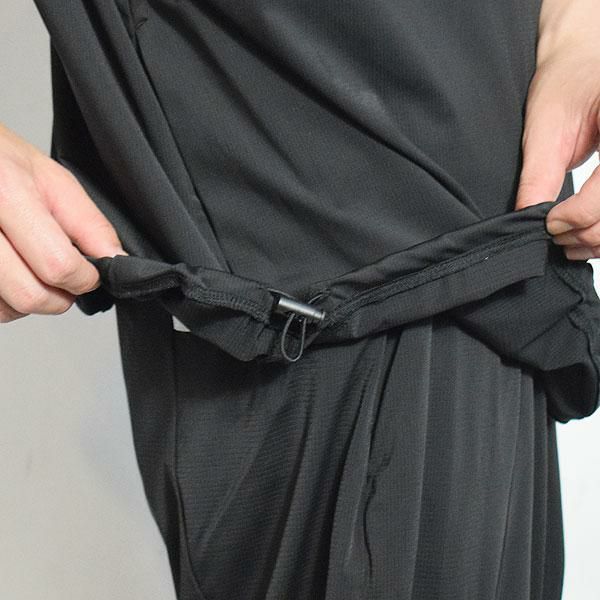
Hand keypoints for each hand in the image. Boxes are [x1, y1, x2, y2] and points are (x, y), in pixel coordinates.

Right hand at [0, 122, 126, 322]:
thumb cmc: (2, 163)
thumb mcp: (53, 180)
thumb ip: (89, 224)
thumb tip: (115, 261)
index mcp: (6, 194)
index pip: (57, 264)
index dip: (84, 278)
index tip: (90, 273)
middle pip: (30, 296)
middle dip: (60, 296)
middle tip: (66, 276)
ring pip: (7, 309)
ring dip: (32, 299)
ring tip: (33, 268)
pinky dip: (7, 301)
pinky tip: (12, 272)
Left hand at [514, 39, 599, 259]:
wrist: (582, 61)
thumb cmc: (567, 81)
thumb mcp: (546, 126)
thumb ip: (539, 174)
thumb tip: (529, 216)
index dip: (581, 213)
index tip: (549, 224)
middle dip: (590, 230)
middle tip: (556, 236)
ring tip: (569, 241)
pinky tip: (587, 232)